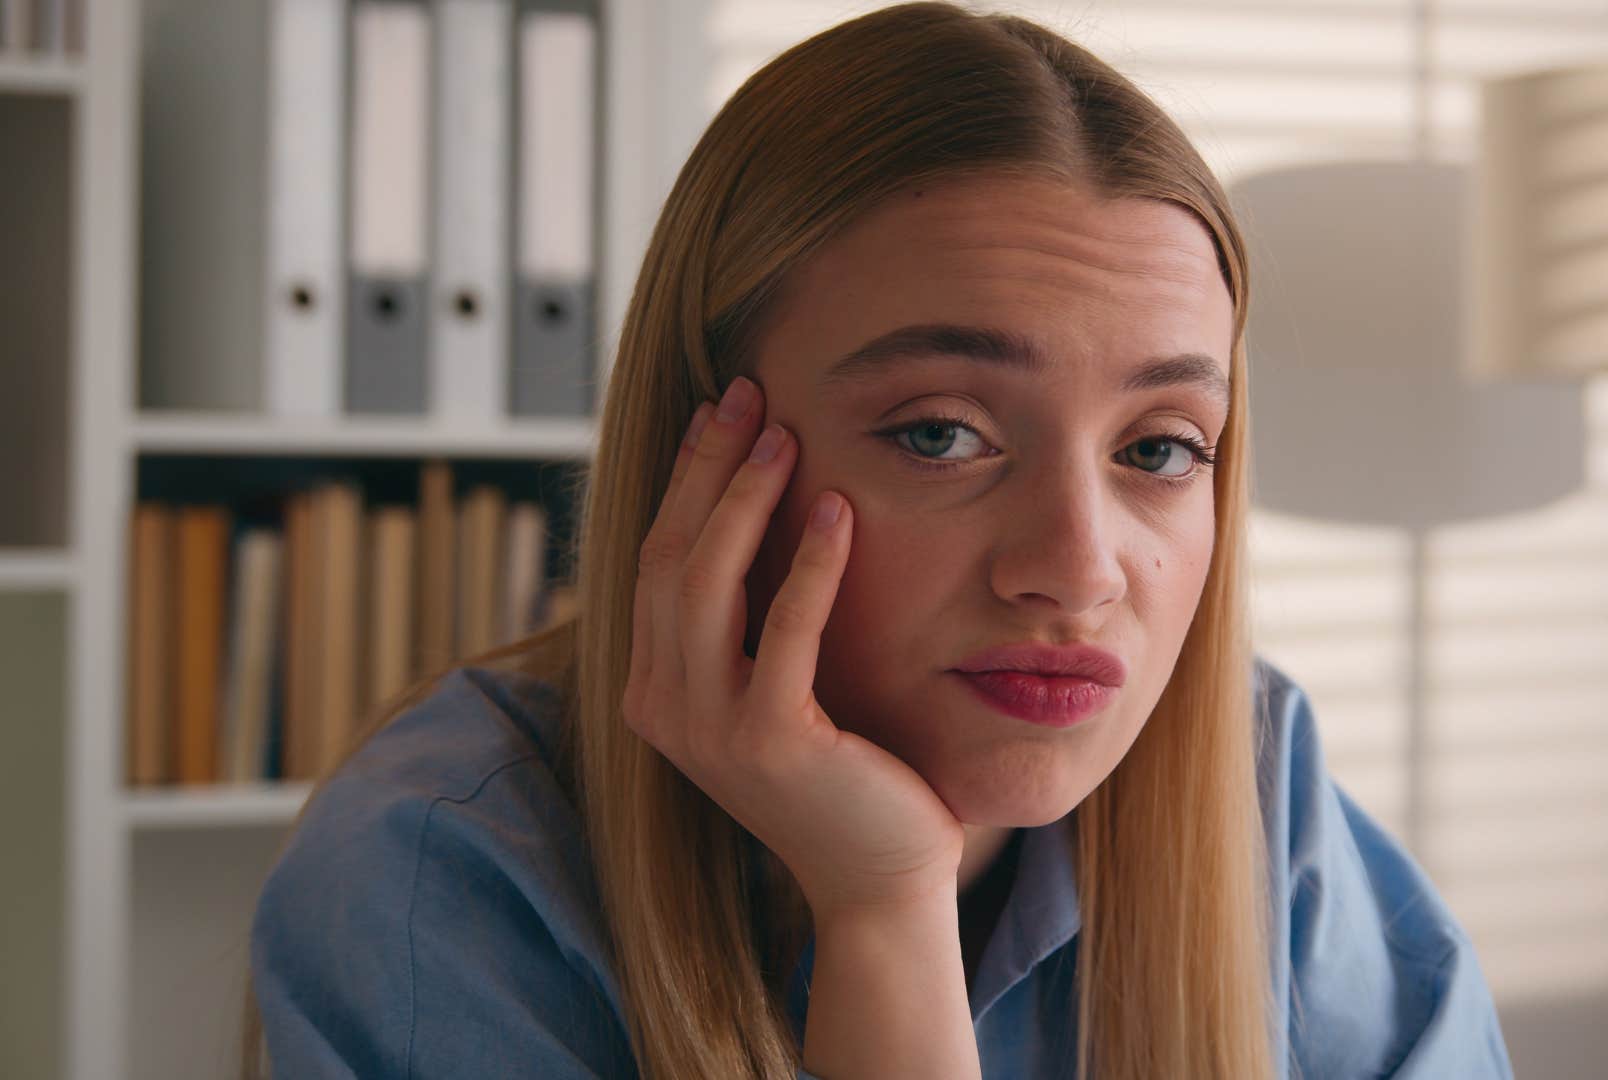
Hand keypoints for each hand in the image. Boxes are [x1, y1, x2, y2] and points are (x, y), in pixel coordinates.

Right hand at [623, 376, 966, 917]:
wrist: (881, 876)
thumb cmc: (845, 772)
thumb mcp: (776, 685)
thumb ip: (749, 620)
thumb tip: (753, 513)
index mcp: (657, 689)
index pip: (657, 559)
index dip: (687, 478)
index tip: (722, 408)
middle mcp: (665, 708)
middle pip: (670, 556)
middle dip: (707, 466)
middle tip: (746, 392)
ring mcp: (710, 730)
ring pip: (707, 582)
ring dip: (746, 498)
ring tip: (784, 434)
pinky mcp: (771, 742)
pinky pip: (785, 631)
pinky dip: (810, 565)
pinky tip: (841, 510)